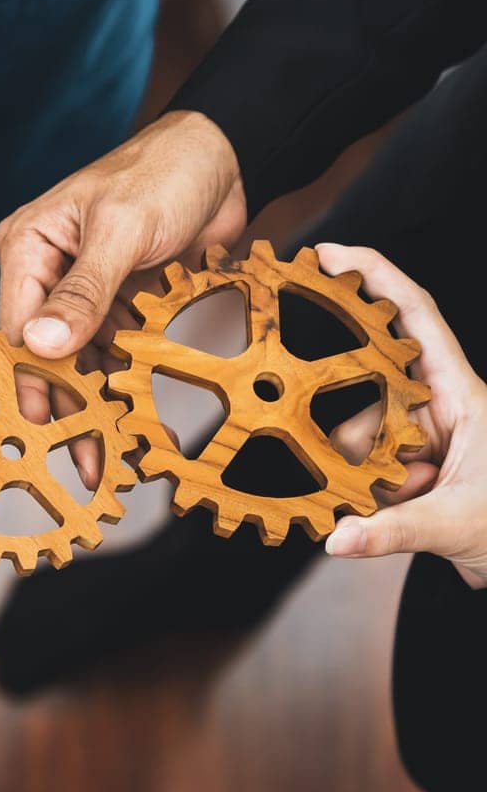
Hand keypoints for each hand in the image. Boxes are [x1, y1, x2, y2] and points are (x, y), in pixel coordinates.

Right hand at [0, 112, 246, 482]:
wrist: (227, 153)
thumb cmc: (165, 171)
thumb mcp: (122, 229)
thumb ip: (83, 290)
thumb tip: (39, 343)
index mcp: (28, 248)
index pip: (17, 328)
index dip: (32, 381)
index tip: (45, 432)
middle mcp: (48, 272)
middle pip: (48, 353)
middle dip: (64, 405)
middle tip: (83, 460)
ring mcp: (85, 289)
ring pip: (82, 359)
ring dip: (98, 402)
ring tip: (113, 454)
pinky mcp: (121, 300)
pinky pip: (117, 350)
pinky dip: (126, 382)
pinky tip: (135, 419)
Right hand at [320, 245, 486, 587]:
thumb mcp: (460, 524)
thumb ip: (395, 530)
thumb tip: (338, 536)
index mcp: (462, 396)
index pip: (414, 317)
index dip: (375, 276)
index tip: (329, 255)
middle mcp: (439, 407)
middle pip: (369, 390)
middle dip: (359, 433)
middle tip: (381, 472)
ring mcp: (423, 437)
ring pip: (360, 434)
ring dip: (369, 474)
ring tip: (407, 503)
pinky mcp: (410, 464)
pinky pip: (364, 463)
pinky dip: (366, 489)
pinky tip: (391, 510)